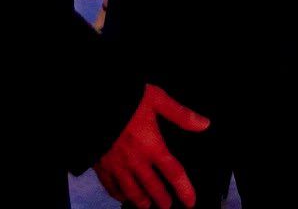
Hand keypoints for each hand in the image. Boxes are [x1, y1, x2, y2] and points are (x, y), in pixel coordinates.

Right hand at [94, 83, 207, 208]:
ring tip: (147, 206)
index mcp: (152, 147)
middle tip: (168, 206)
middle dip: (163, 199)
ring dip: (142, 201)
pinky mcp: (101, 164)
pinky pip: (110, 186)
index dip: (185, 190)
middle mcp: (136, 161)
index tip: (190, 202)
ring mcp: (117, 166)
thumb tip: (204, 124)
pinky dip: (118, 194)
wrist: (94, 102)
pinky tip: (122, 196)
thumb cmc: (125, 99)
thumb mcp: (156, 99)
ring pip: (132, 192)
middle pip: (153, 188)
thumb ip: (180, 114)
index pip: (174, 174)